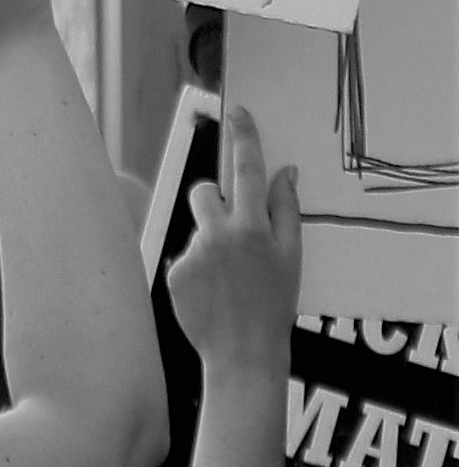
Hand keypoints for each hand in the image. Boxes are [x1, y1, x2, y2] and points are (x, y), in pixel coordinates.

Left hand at [166, 103, 300, 377]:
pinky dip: (196, 269)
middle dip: (213, 200)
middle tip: (231, 230)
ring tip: (226, 278)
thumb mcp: (292, 257)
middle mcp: (219, 235)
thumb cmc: (274, 306)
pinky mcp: (173, 273)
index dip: (244, 138)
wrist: (242, 353)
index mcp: (253, 227)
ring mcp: (193, 254)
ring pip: (196, 228)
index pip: (246, 170)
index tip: (238, 113)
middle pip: (204, 192)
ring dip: (209, 242)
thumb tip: (285, 173)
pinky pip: (185, 256)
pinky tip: (211, 293)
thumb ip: (286, 211)